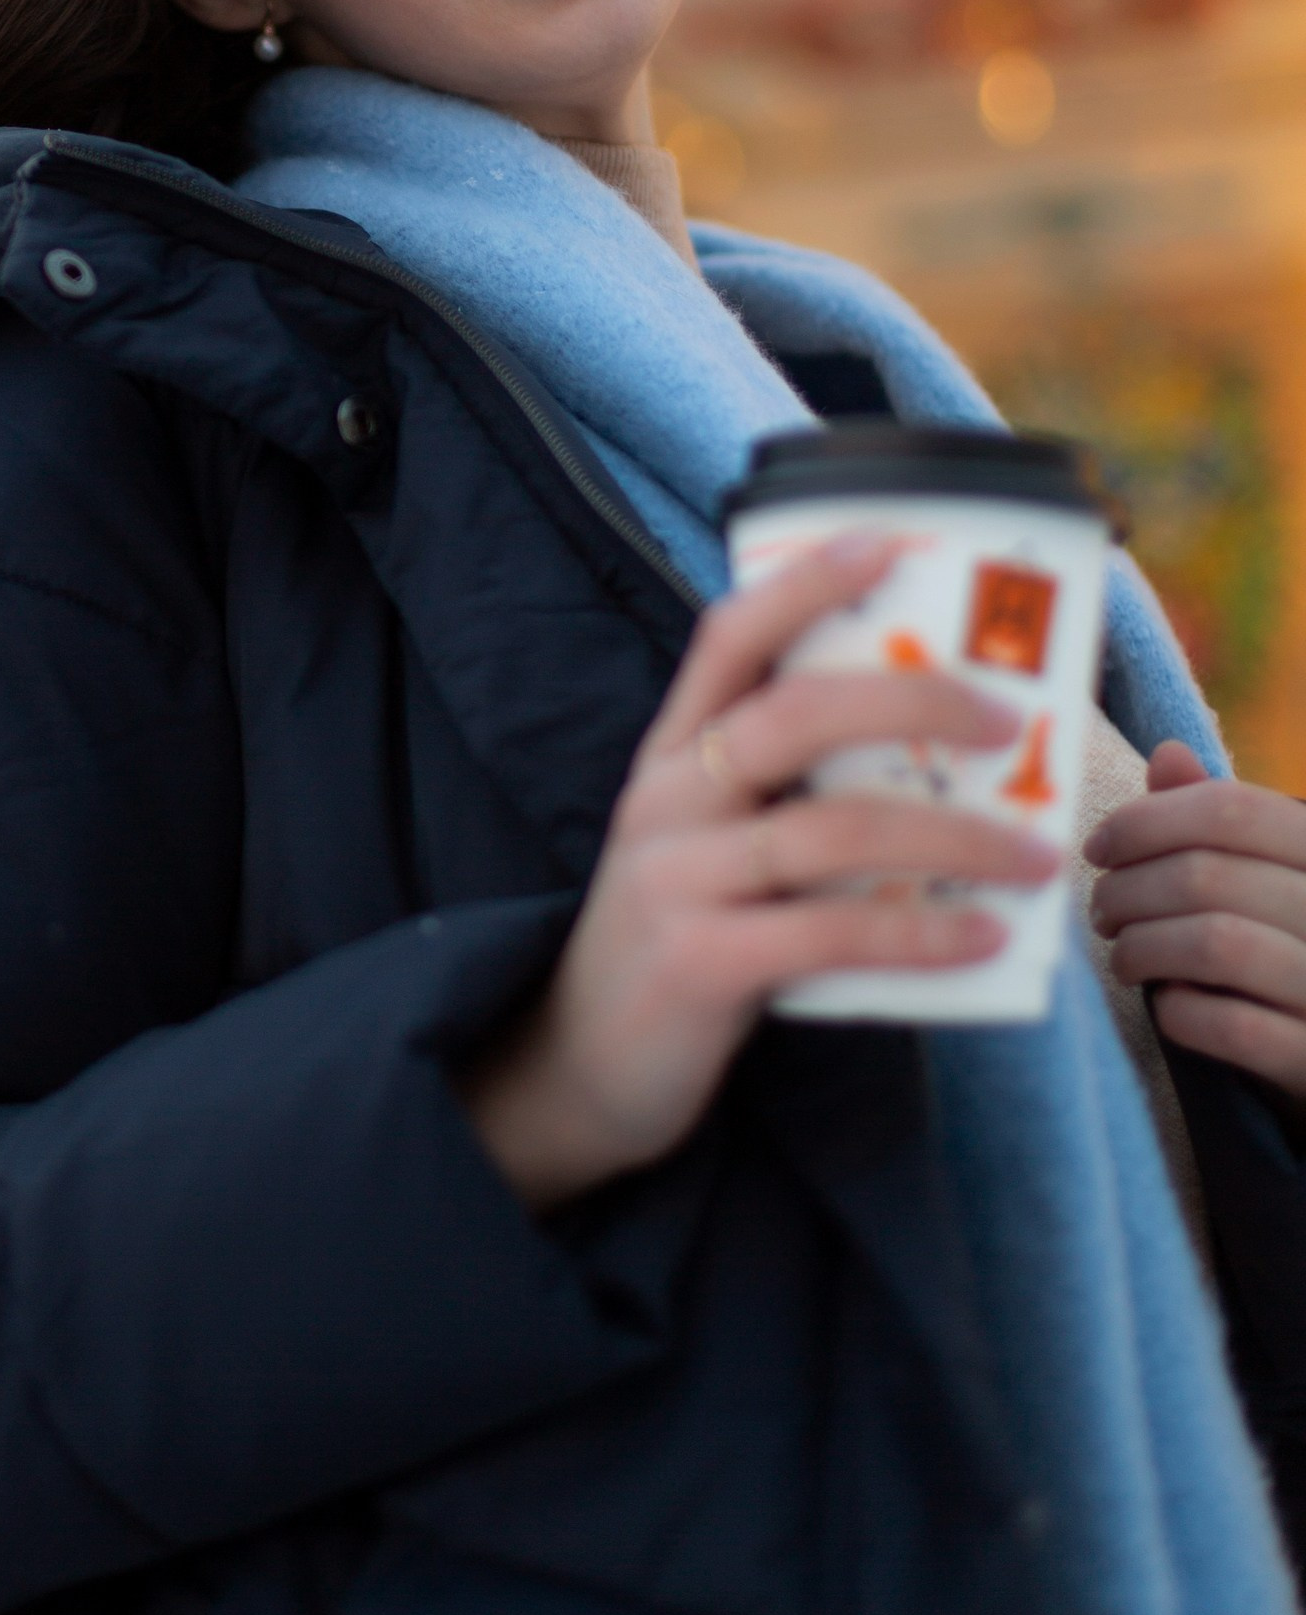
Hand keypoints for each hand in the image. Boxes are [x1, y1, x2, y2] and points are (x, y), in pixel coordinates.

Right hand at [463, 530, 1058, 1209]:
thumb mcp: (709, 847)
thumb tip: (947, 766)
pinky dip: (920, 931)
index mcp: (671, 756)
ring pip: (831, 830)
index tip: (890, 544)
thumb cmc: (678, 941)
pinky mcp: (697, 965)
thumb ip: (789, 797)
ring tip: (1035, 857)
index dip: (807, 582)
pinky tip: (983, 937)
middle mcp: (666, 801)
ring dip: (954, 837)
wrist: (578, 1070)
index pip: (730, 637)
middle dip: (913, 702)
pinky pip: (829, 932)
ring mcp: (676, 880)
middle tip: (1008, 721)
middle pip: (794, 716)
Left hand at [1086, 743, 1305, 1098]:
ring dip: (1143, 947)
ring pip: (1214, 943)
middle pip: (1206, 875)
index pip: (1232, 808)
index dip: (1146, 821)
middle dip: (1127, 890)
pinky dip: (1181, 1013)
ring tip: (1123, 956)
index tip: (1099, 848)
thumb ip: (1219, 822)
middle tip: (1101, 911)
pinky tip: (1169, 1006)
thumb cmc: (1288, 950)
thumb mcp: (1265, 878)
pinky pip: (1232, 1027)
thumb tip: (1168, 754)